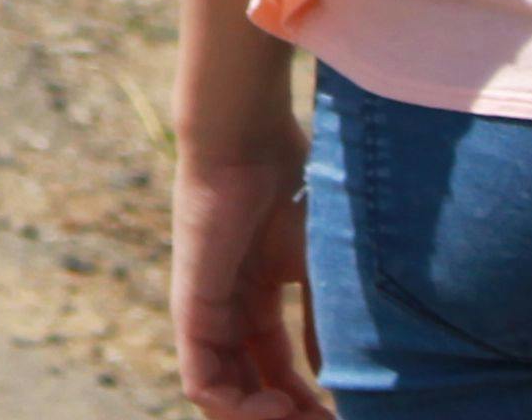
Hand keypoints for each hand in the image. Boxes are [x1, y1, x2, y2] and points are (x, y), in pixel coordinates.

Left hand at [171, 147, 329, 419]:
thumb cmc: (289, 187)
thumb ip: (321, 325)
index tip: (342, 417)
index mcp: (254, 298)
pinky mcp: (190, 311)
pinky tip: (279, 408)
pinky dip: (236, 410)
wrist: (248, 139)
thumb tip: (334, 381)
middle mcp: (225, 312)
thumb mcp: (317, 269)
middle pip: (249, 390)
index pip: (274, 371)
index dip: (307, 404)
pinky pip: (201, 382)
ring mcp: (204, 314)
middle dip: (288, 417)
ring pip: (223, 395)